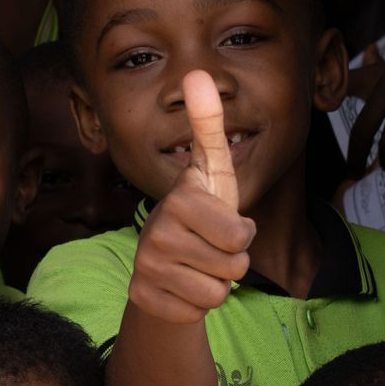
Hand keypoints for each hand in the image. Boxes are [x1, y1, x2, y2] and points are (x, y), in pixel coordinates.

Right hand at [129, 71, 255, 323]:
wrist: (164, 265)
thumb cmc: (200, 214)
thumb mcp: (213, 172)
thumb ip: (208, 125)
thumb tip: (197, 73)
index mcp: (179, 199)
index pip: (239, 234)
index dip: (242, 235)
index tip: (219, 222)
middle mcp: (155, 231)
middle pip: (234, 267)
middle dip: (232, 263)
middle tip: (209, 249)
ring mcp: (146, 267)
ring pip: (218, 292)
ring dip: (216, 284)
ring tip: (197, 266)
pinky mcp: (142, 298)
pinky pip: (197, 312)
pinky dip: (196, 305)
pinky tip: (181, 287)